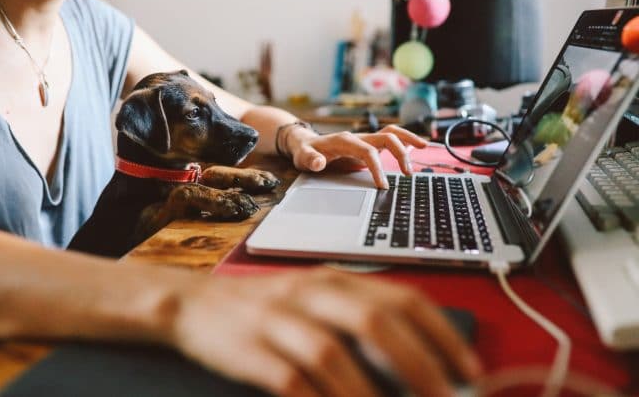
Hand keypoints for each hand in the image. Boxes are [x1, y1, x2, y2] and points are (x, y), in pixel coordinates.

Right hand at [170, 269, 482, 396]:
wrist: (195, 304)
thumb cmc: (266, 306)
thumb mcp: (316, 297)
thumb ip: (359, 315)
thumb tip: (416, 354)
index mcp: (336, 278)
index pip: (402, 298)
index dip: (441, 333)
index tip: (469, 368)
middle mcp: (312, 292)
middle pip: (375, 322)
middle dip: (419, 365)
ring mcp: (279, 319)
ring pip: (334, 353)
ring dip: (371, 394)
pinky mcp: (250, 350)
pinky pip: (290, 380)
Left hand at [285, 124, 427, 188]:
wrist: (305, 144)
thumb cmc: (306, 152)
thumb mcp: (303, 157)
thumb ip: (310, 160)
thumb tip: (318, 162)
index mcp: (345, 140)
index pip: (368, 151)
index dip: (377, 168)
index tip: (383, 186)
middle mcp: (358, 136)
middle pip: (386, 136)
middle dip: (400, 153)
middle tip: (408, 174)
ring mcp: (365, 139)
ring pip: (392, 132)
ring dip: (408, 139)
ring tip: (425, 148)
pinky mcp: (369, 144)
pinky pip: (390, 138)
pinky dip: (405, 141)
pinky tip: (417, 147)